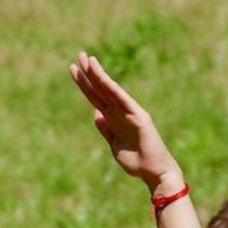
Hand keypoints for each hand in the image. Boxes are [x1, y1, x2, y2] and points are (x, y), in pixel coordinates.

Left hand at [69, 52, 182, 192]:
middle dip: (89, 73)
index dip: (84, 83)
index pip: (95, 97)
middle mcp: (120, 112)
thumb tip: (96, 114)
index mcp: (113, 119)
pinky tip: (104, 79)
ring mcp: (130, 113)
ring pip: (111, 91)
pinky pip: (124, 101)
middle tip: (79, 55)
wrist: (154, 172)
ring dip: (99, 76)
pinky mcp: (139, 117)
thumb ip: (106, 130)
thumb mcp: (114, 145)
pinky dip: (114, 90)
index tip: (73, 69)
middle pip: (101, 90)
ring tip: (88, 61)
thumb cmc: (136, 162)